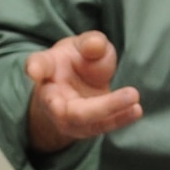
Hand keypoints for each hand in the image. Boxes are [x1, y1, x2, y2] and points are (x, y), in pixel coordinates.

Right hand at [24, 31, 141, 153]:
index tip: (33, 70)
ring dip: (112, 111)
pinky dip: (120, 119)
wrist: (76, 85)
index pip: (38, 65)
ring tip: (135, 98)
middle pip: (66, 109)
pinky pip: (100, 126)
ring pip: (85, 120)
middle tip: (132, 93)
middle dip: (100, 105)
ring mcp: (66, 117)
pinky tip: (136, 110)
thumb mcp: (83, 45)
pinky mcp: (84, 127)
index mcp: (46, 68)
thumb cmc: (77, 60)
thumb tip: (95, 46)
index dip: (35, 67)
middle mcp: (51, 97)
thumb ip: (91, 43)